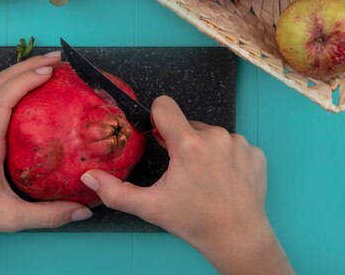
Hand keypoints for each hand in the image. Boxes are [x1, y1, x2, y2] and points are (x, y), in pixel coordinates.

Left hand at [0, 53, 91, 274]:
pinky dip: (8, 84)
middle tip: (57, 60)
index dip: (26, 79)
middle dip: (28, 66)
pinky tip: (26, 86)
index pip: (3, 99)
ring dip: (18, 72)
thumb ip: (51, 215)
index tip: (50, 70)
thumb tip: (85, 210)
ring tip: (46, 66)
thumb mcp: (13, 218)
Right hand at [81, 96, 293, 274]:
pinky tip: (225, 180)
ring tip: (205, 178)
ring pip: (211, 135)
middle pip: (188, 124)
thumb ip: (115, 191)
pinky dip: (227, 158)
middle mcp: (216, 136)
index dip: (156, 119)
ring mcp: (239, 143)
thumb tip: (89, 177)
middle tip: (183, 172)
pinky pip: (233, 145)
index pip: (165, 105)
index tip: (159, 138)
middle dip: (182, 142)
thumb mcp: (150, 207)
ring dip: (205, 150)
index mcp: (188, 144)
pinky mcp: (255, 153)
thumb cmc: (195, 222)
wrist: (238, 238)